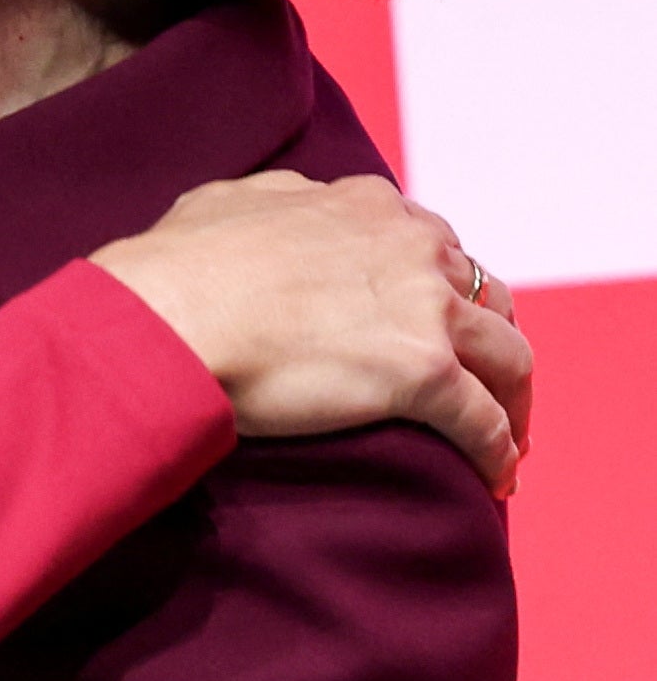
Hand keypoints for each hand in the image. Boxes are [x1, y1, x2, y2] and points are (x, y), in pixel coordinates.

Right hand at [92, 171, 531, 494]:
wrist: (168, 314)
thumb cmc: (177, 268)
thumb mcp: (232, 203)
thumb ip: (278, 203)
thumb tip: (280, 211)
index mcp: (370, 208)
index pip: (435, 249)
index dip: (441, 292)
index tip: (434, 326)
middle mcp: (414, 248)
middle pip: (487, 298)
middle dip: (491, 343)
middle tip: (483, 385)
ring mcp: (425, 310)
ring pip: (507, 358)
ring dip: (512, 400)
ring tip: (506, 441)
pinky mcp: (423, 373)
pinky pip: (483, 420)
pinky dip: (497, 450)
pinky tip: (495, 478)